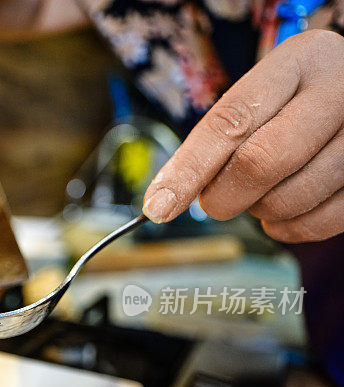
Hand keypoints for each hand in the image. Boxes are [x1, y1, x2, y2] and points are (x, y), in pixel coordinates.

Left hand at [143, 29, 343, 242]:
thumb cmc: (297, 100)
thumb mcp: (261, 95)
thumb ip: (219, 137)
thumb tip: (165, 197)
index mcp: (298, 63)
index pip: (230, 123)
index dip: (188, 170)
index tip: (157, 206)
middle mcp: (339, 92)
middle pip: (259, 164)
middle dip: (223, 196)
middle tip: (216, 200)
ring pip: (289, 200)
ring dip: (259, 211)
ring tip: (262, 191)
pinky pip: (317, 224)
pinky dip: (288, 228)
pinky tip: (283, 211)